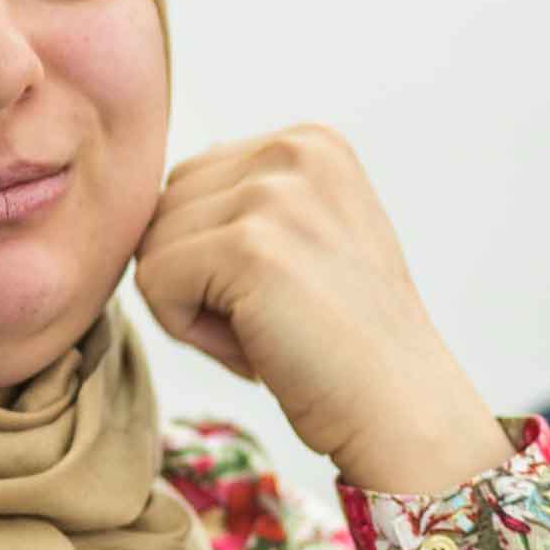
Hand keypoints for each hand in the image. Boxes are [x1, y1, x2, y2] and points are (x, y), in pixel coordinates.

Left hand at [133, 125, 508, 495]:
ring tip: (269, 329)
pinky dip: (187, 331)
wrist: (401, 409)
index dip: (214, 254)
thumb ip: (244, 197)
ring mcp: (274, 195)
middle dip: (197, 276)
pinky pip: (154, 283)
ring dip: (193, 306)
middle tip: (274, 317)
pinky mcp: (248, 247)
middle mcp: (294, 150)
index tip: (284, 290)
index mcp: (309, 140)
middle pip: (163, 207)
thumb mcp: (307, 233)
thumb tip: (148, 191)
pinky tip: (255, 346)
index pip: (190, 182)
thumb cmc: (341, 339)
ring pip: (152, 246)